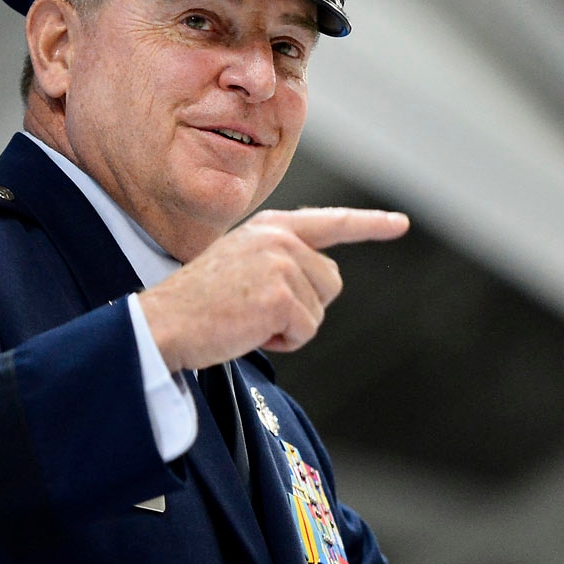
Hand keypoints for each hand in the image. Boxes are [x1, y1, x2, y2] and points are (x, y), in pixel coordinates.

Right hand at [138, 208, 409, 371]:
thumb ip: (280, 262)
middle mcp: (281, 238)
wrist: (164, 322)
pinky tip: (247, 330)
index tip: (399, 224)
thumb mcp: (241, 264)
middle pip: (330, 282)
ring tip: (246, 319)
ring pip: (319, 309)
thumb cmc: (198, 304)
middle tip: (253, 310)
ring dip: (289, 326)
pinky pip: (306, 330)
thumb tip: (320, 283)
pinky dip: (282, 341)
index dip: (369, 225)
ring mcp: (283, 264)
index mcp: (271, 227)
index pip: (330, 223)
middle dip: (303, 306)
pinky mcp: (282, 295)